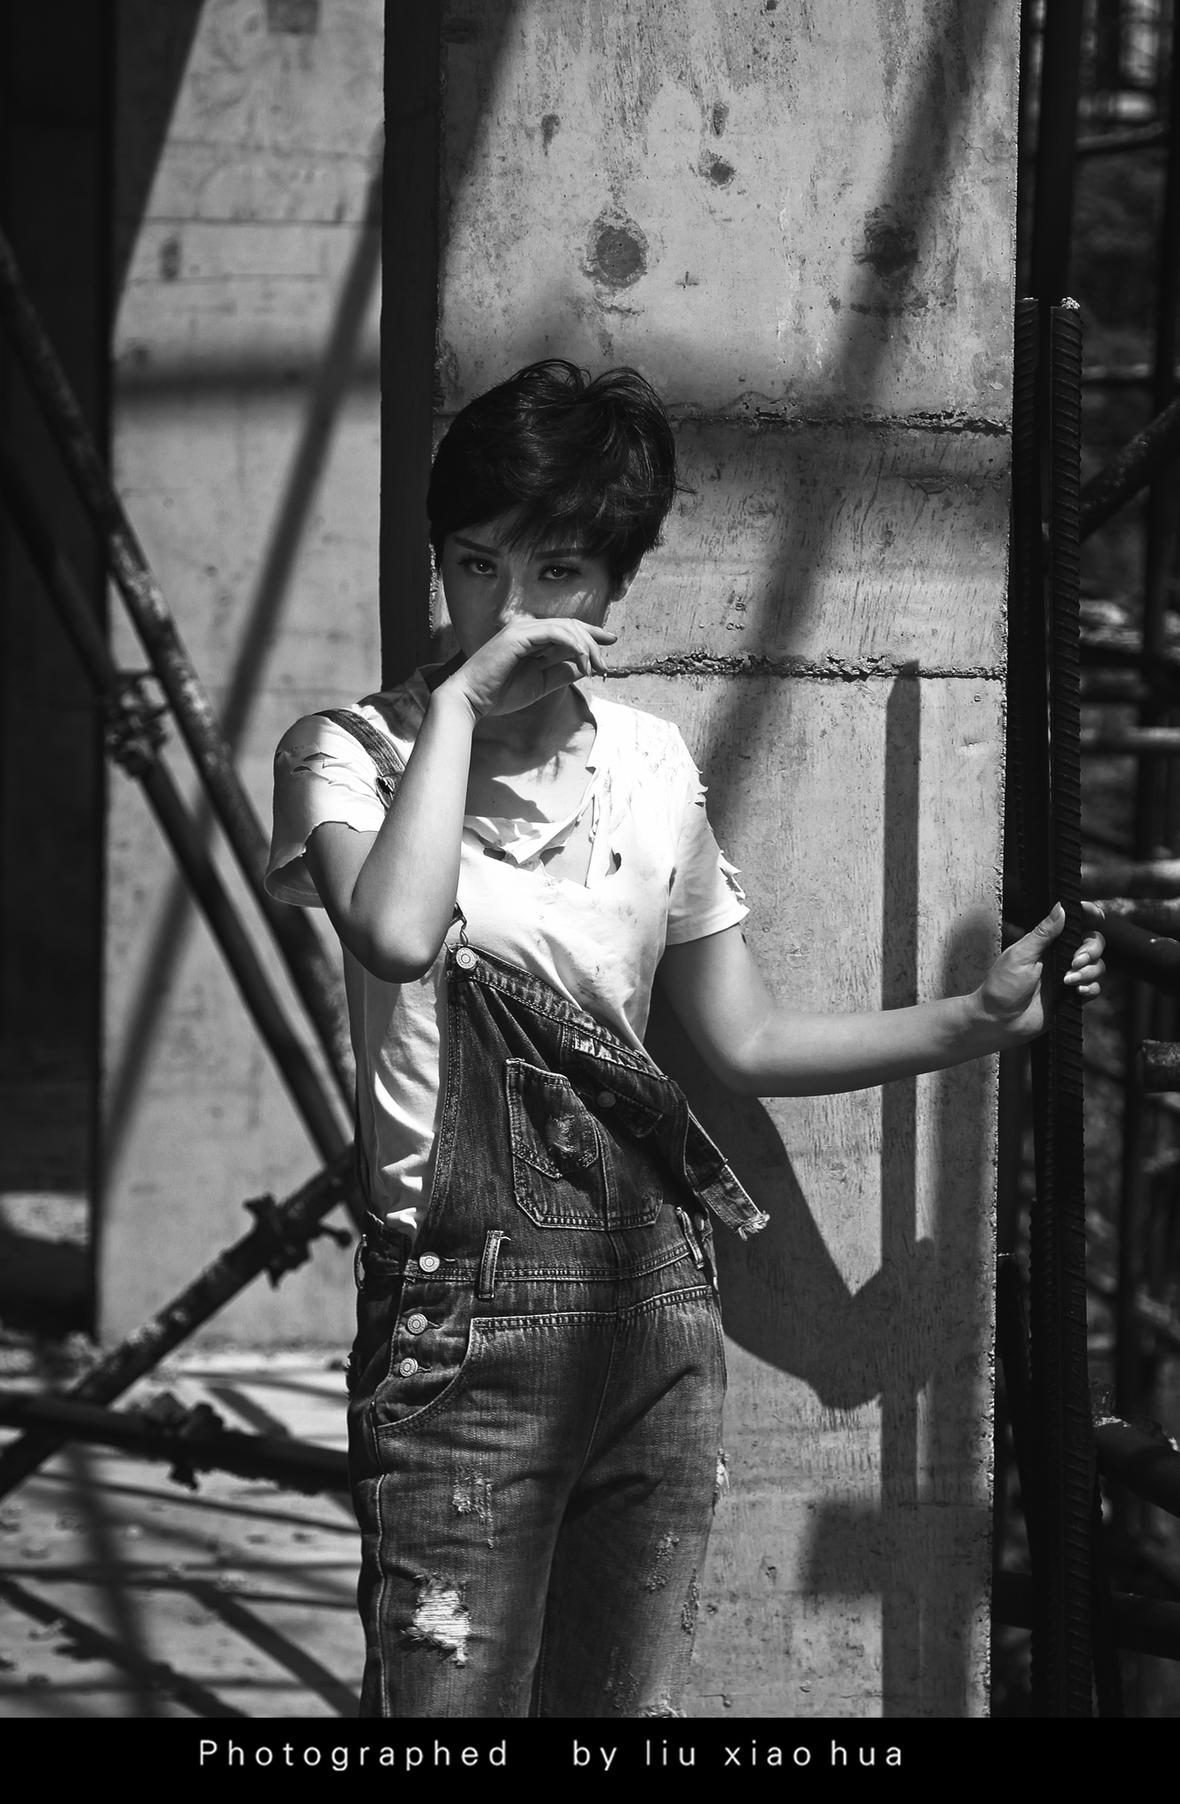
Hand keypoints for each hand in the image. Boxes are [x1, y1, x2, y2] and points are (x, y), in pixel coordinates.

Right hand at [440, 618, 616, 720]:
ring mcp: (522, 628)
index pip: (567, 628)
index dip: (591, 633)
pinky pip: (555, 633)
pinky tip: (583, 661)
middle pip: (571, 625)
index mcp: (531, 636)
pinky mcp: (519, 634)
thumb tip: (585, 667)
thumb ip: (562, 673)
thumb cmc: (500, 694)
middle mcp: (527, 626)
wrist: (472, 700)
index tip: (611, 642)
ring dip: (587, 647)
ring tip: (595, 668)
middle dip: (594, 642)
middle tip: (605, 666)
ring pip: (566, 627)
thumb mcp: (540, 684)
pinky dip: (573, 645)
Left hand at [976, 902, 1105, 1043]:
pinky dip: (1090, 987)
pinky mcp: (1072, 996)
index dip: (1088, 915)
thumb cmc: (1002, 986)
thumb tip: (1060, 907)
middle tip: (1075, 961)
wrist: (999, 1022)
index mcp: (1047, 942)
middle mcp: (1060, 957)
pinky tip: (1077, 991)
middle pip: (1093, 942)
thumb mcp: (1020, 955)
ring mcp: (1068, 976)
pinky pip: (1094, 987)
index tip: (1096, 915)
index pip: (1074, 923)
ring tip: (1068, 981)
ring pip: (1098, 965)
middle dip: (1091, 950)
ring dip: (1089, 971)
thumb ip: (1043, 933)